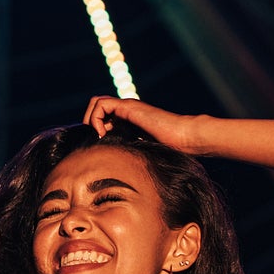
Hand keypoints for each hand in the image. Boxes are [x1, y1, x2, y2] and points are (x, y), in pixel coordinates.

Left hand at [83, 95, 202, 151]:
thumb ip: (129, 153)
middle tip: (95, 140)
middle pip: (96, 106)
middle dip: (90, 122)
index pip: (102, 116)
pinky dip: (96, 119)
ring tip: (98, 136)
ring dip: (91, 119)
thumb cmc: (170, 150)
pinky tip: (104, 134)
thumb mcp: (141, 153)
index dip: (95, 128)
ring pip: (97, 102)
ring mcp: (127, 106)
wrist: (183, 138)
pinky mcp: (129, 107)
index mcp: (128, 120)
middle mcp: (126, 111)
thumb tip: (116, 171)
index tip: (99, 146)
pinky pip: (102, 105)